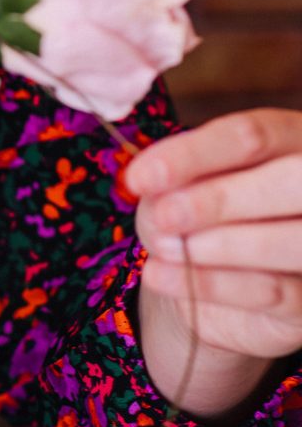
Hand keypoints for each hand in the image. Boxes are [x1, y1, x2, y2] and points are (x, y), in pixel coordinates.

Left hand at [128, 108, 301, 364]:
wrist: (208, 276)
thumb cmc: (195, 213)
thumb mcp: (176, 187)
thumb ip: (172, 179)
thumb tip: (152, 184)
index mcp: (287, 138)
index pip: (250, 135)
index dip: (192, 156)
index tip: (140, 179)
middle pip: (288, 180)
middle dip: (219, 199)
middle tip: (164, 216)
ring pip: (293, 240)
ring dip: (220, 245)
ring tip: (163, 247)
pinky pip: (277, 292)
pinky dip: (214, 285)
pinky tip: (160, 275)